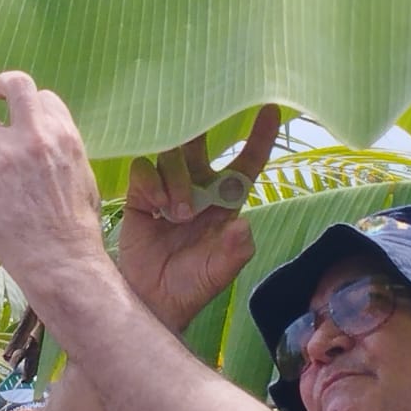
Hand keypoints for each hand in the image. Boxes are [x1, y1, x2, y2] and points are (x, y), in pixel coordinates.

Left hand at [0, 73, 112, 310]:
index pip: (46, 99)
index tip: (26, 113)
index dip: (35, 103)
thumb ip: (66, 153)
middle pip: (17, 87)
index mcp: (65, 136)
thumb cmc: (76, 226)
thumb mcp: (83, 178)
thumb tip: (52, 145)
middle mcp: (35, 137)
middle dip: (5, 83)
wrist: (60, 258)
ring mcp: (6, 154)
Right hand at [118, 107, 279, 330]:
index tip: (270, 110)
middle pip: (202, 145)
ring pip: (173, 156)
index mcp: (224, 202)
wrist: (151, 300)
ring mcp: (167, 189)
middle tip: (201, 119)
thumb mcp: (219, 273)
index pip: (245, 162)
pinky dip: (153, 182)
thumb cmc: (191, 286)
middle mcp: (197, 188)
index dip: (258, 137)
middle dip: (203, 129)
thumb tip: (243, 225)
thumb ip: (235, 250)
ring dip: (177, 178)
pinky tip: (156, 207)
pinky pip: (145, 169)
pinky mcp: (140, 195)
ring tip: (178, 213)